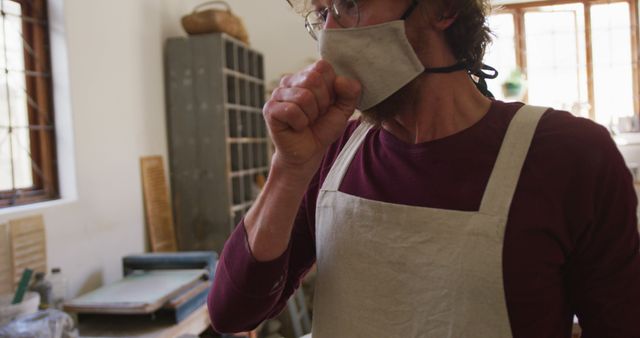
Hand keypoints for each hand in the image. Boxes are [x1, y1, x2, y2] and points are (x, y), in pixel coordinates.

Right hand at [264, 60, 360, 176]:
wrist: (308, 153)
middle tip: (316, 115)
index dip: (331, 88)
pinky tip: (297, 127)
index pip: (323, 67)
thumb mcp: (343, 110)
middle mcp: (290, 80)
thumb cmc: (322, 129)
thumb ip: (350, 93)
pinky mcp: (270, 109)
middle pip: (313, 79)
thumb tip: (342, 80)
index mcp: (307, 75)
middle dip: (322, 103)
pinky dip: (300, 123)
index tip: (327, 103)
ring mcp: (278, 93)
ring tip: (307, 121)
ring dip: (311, 115)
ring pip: (304, 96)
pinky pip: (292, 110)